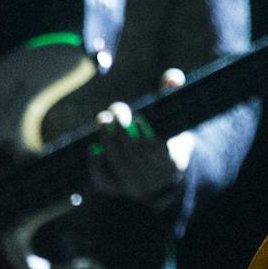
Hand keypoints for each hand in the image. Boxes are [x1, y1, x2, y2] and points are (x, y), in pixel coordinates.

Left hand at [89, 73, 190, 210]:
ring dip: (107, 142)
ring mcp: (136, 187)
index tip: (138, 119)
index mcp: (174, 162)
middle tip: (110, 114)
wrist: (164, 173)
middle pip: (135, 157)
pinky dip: (96, 167)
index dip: (146, 136)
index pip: (159, 151)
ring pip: (119, 165)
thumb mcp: (175, 118)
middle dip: (120, 133)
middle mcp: (155, 180)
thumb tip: (171, 77)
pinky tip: (92, 149)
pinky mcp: (120, 191)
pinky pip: (105, 182)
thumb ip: (174, 96)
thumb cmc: (168, 137)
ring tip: (102, 121)